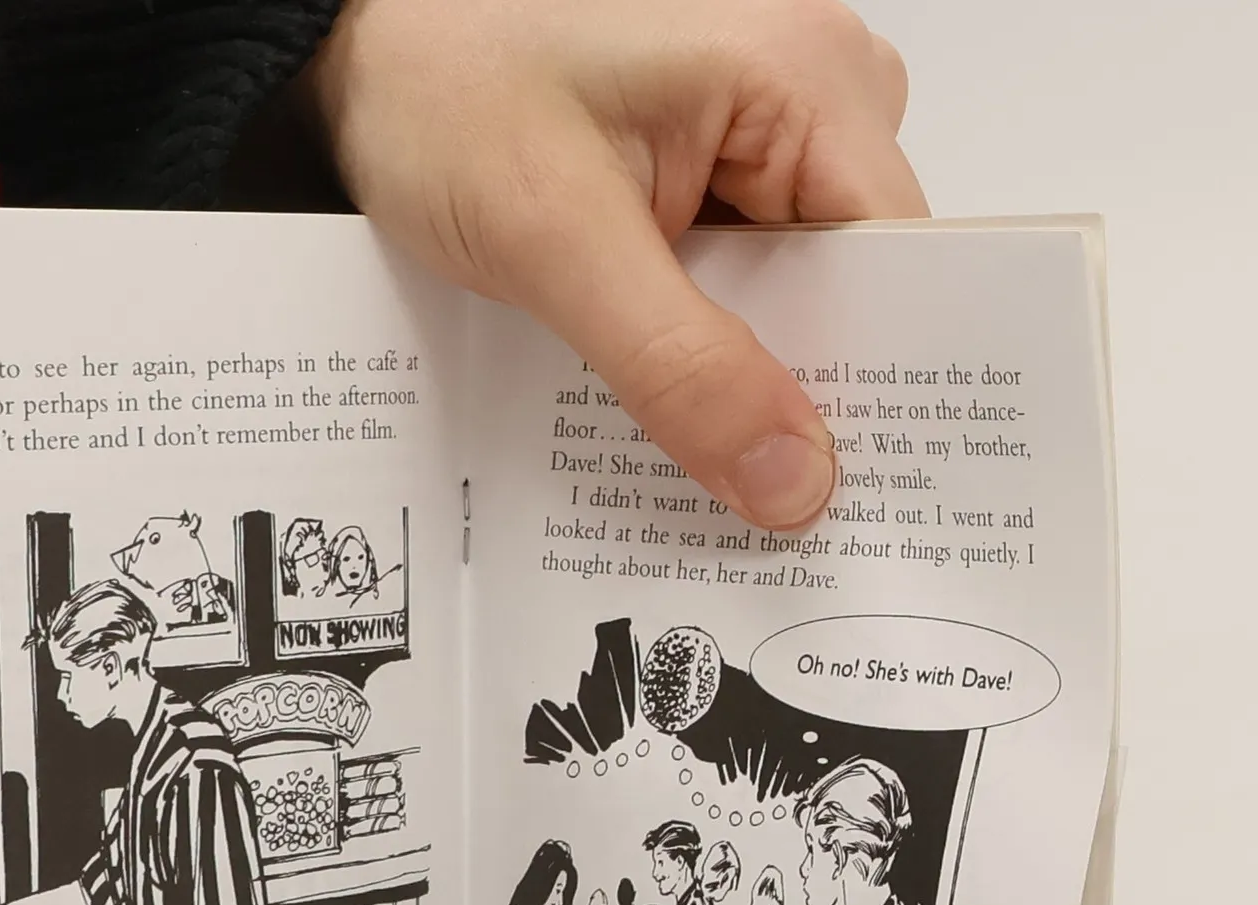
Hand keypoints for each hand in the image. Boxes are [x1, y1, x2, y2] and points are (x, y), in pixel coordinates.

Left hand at [308, 0, 924, 527]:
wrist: (360, 45)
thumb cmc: (444, 88)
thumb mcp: (559, 242)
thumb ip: (681, 367)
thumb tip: (795, 483)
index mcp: (808, 77)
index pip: (896, 265)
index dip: (874, 386)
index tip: (839, 498)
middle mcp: (808, 89)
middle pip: (849, 285)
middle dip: (797, 390)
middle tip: (753, 505)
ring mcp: (757, 124)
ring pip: (789, 293)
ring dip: (737, 373)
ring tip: (685, 444)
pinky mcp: (708, 160)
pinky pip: (737, 275)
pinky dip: (700, 340)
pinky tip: (656, 388)